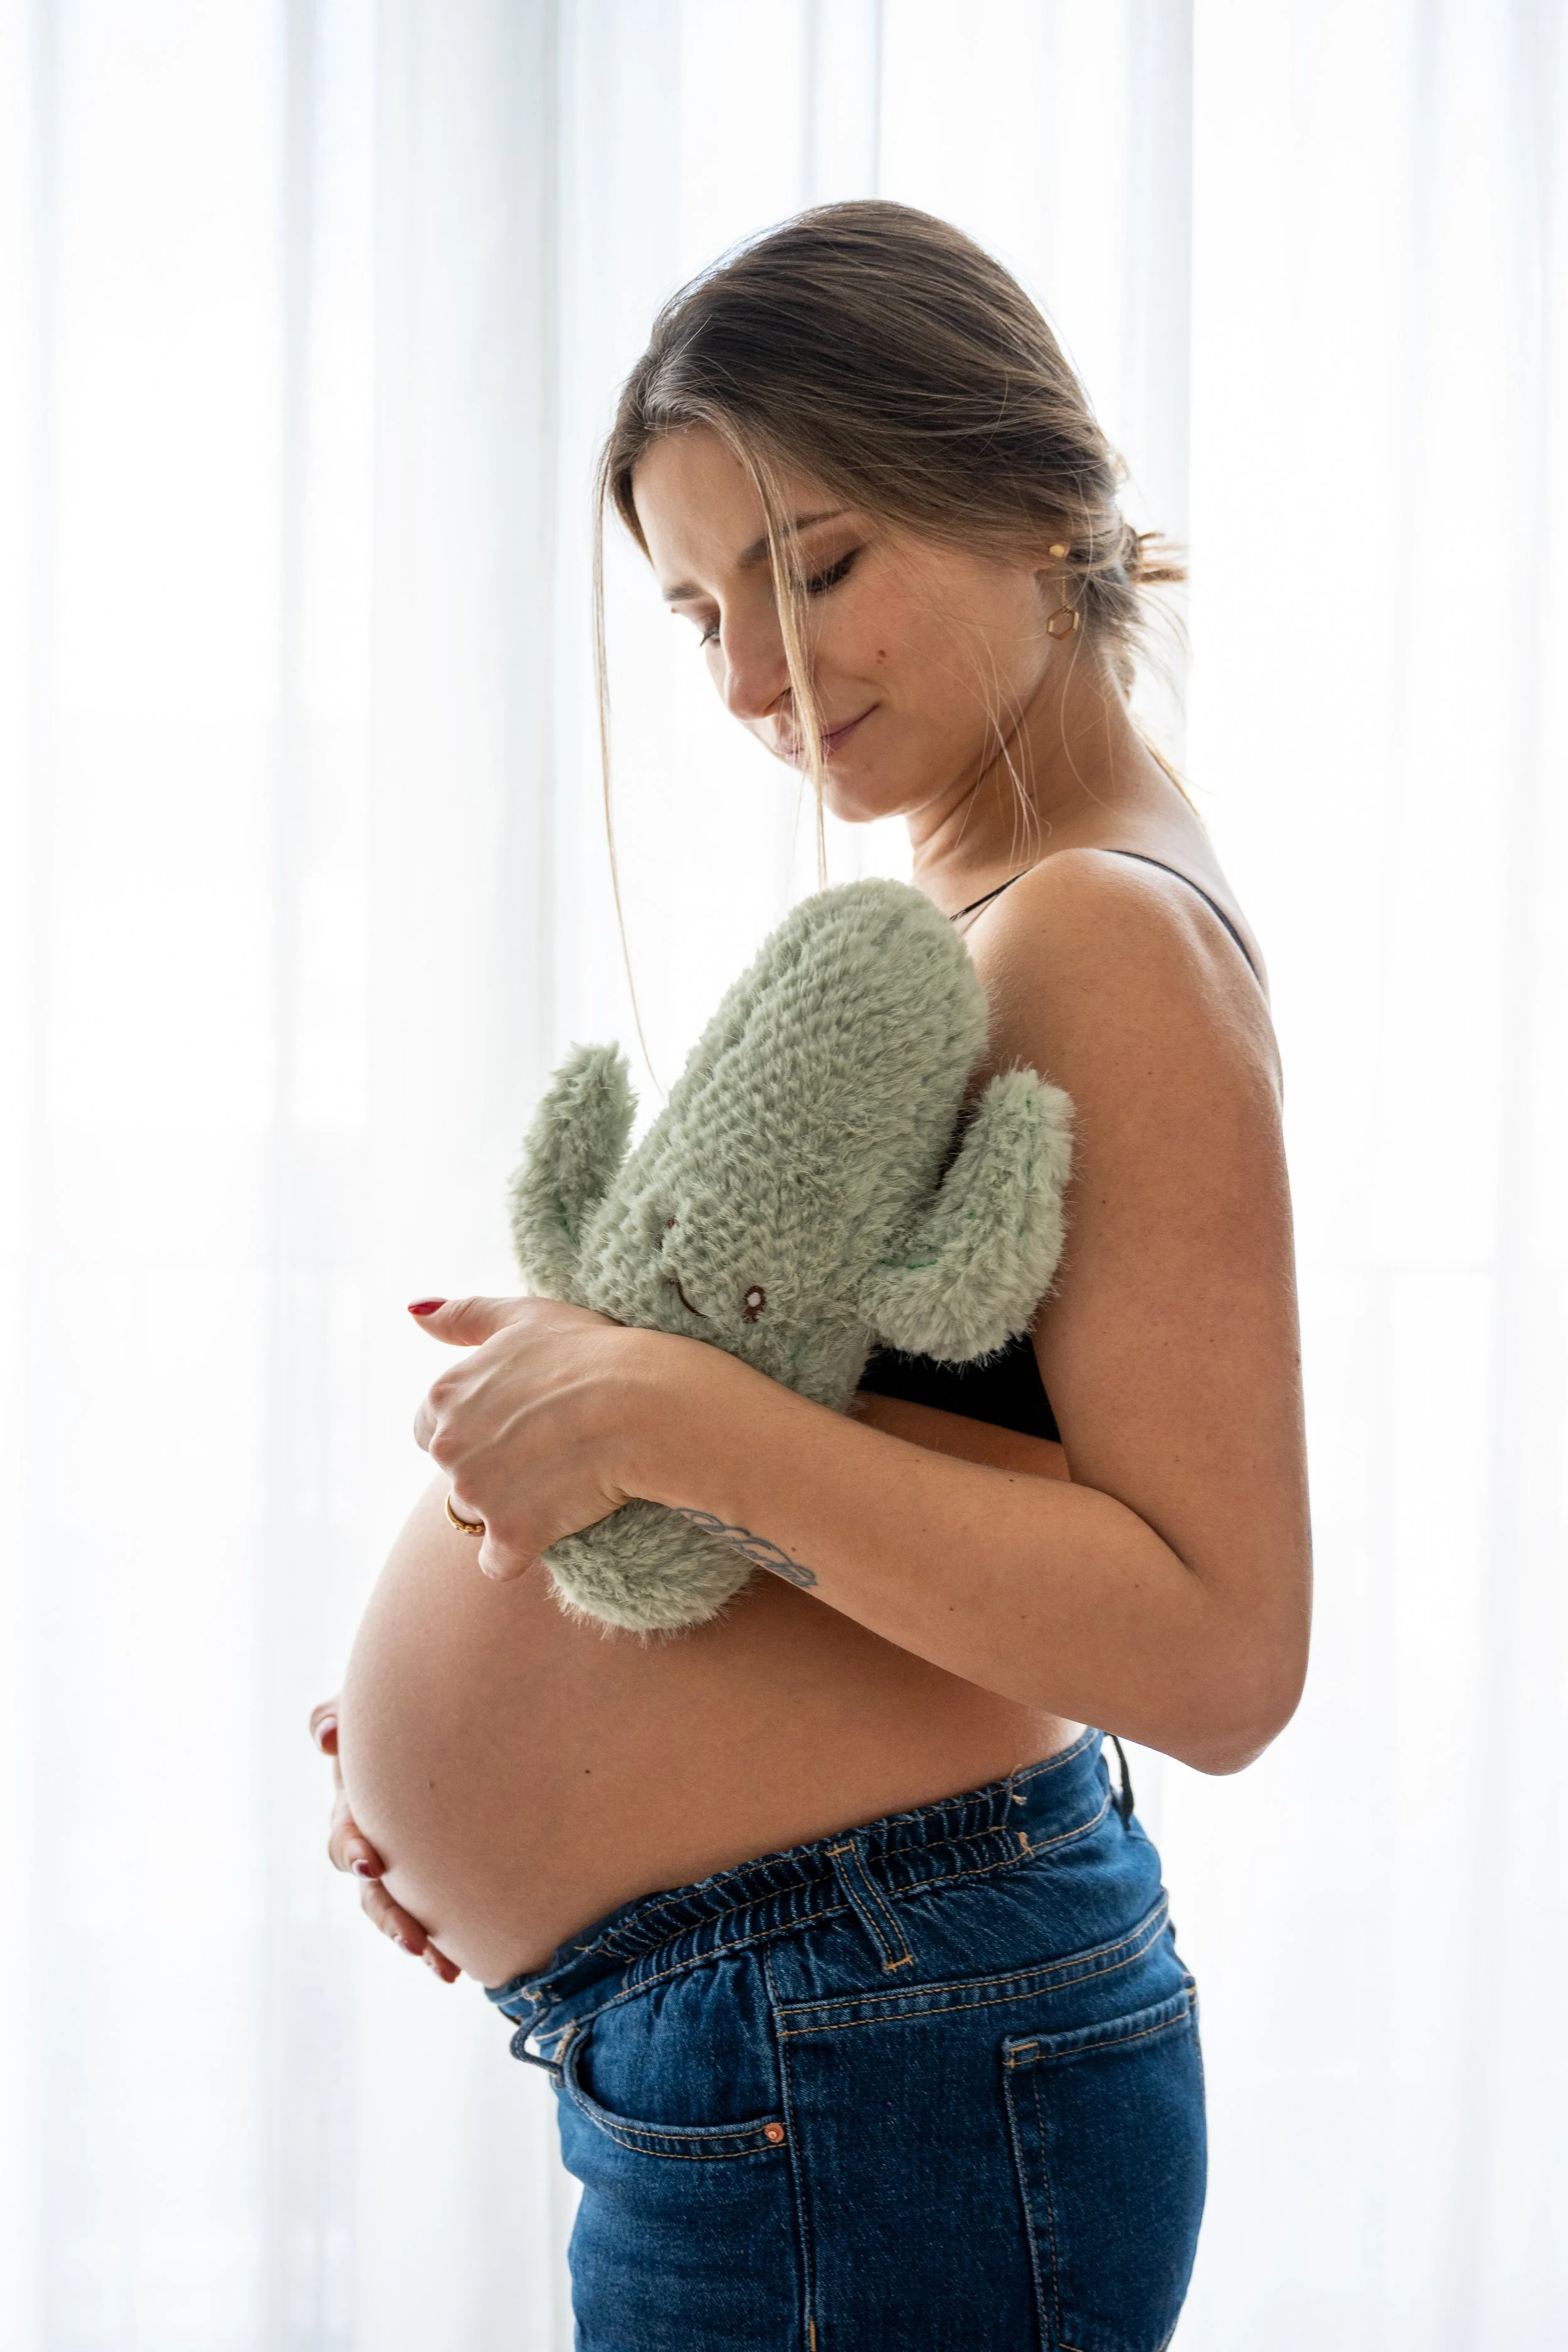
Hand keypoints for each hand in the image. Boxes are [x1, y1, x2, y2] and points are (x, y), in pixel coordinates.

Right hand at [310, 1697, 458, 1982]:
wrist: (437, 1714)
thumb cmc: (395, 1708)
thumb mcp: (361, 1705)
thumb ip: (336, 1713)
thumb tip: (329, 1736)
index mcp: (355, 1805)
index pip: (346, 1836)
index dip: (353, 1851)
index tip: (371, 1863)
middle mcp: (372, 1841)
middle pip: (372, 1891)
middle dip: (390, 1916)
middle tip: (413, 1941)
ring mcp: (400, 1860)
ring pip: (399, 1911)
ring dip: (416, 1939)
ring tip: (445, 1968)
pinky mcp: (431, 1872)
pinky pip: (435, 1913)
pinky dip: (445, 1942)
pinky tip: (466, 1966)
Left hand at [408, 1293, 666, 1581]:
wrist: (643, 1404)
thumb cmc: (590, 1351)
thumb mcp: (523, 1316)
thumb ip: (463, 1316)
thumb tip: (413, 1313)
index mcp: (444, 1395)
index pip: (430, 1428)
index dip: (474, 1428)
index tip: (516, 1425)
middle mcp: (448, 1447)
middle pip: (455, 1472)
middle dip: (488, 1468)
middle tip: (544, 1452)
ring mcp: (477, 1494)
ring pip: (475, 1516)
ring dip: (505, 1508)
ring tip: (556, 1486)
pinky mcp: (512, 1535)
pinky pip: (499, 1562)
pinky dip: (520, 1552)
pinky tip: (555, 1527)